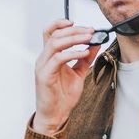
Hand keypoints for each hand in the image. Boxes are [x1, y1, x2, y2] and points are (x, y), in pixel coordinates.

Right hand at [33, 19, 99, 134]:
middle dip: (74, 30)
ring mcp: (43, 66)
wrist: (56, 115)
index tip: (79, 24)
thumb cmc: (63, 96)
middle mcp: (44, 58)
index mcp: (50, 56)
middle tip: (91, 31)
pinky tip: (84, 53)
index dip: (62, 24)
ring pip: (55, 43)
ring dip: (74, 38)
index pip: (51, 32)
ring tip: (89, 38)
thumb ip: (85, 58)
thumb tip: (96, 44)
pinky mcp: (45, 75)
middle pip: (55, 34)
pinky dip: (73, 53)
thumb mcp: (79, 73)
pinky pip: (58, 58)